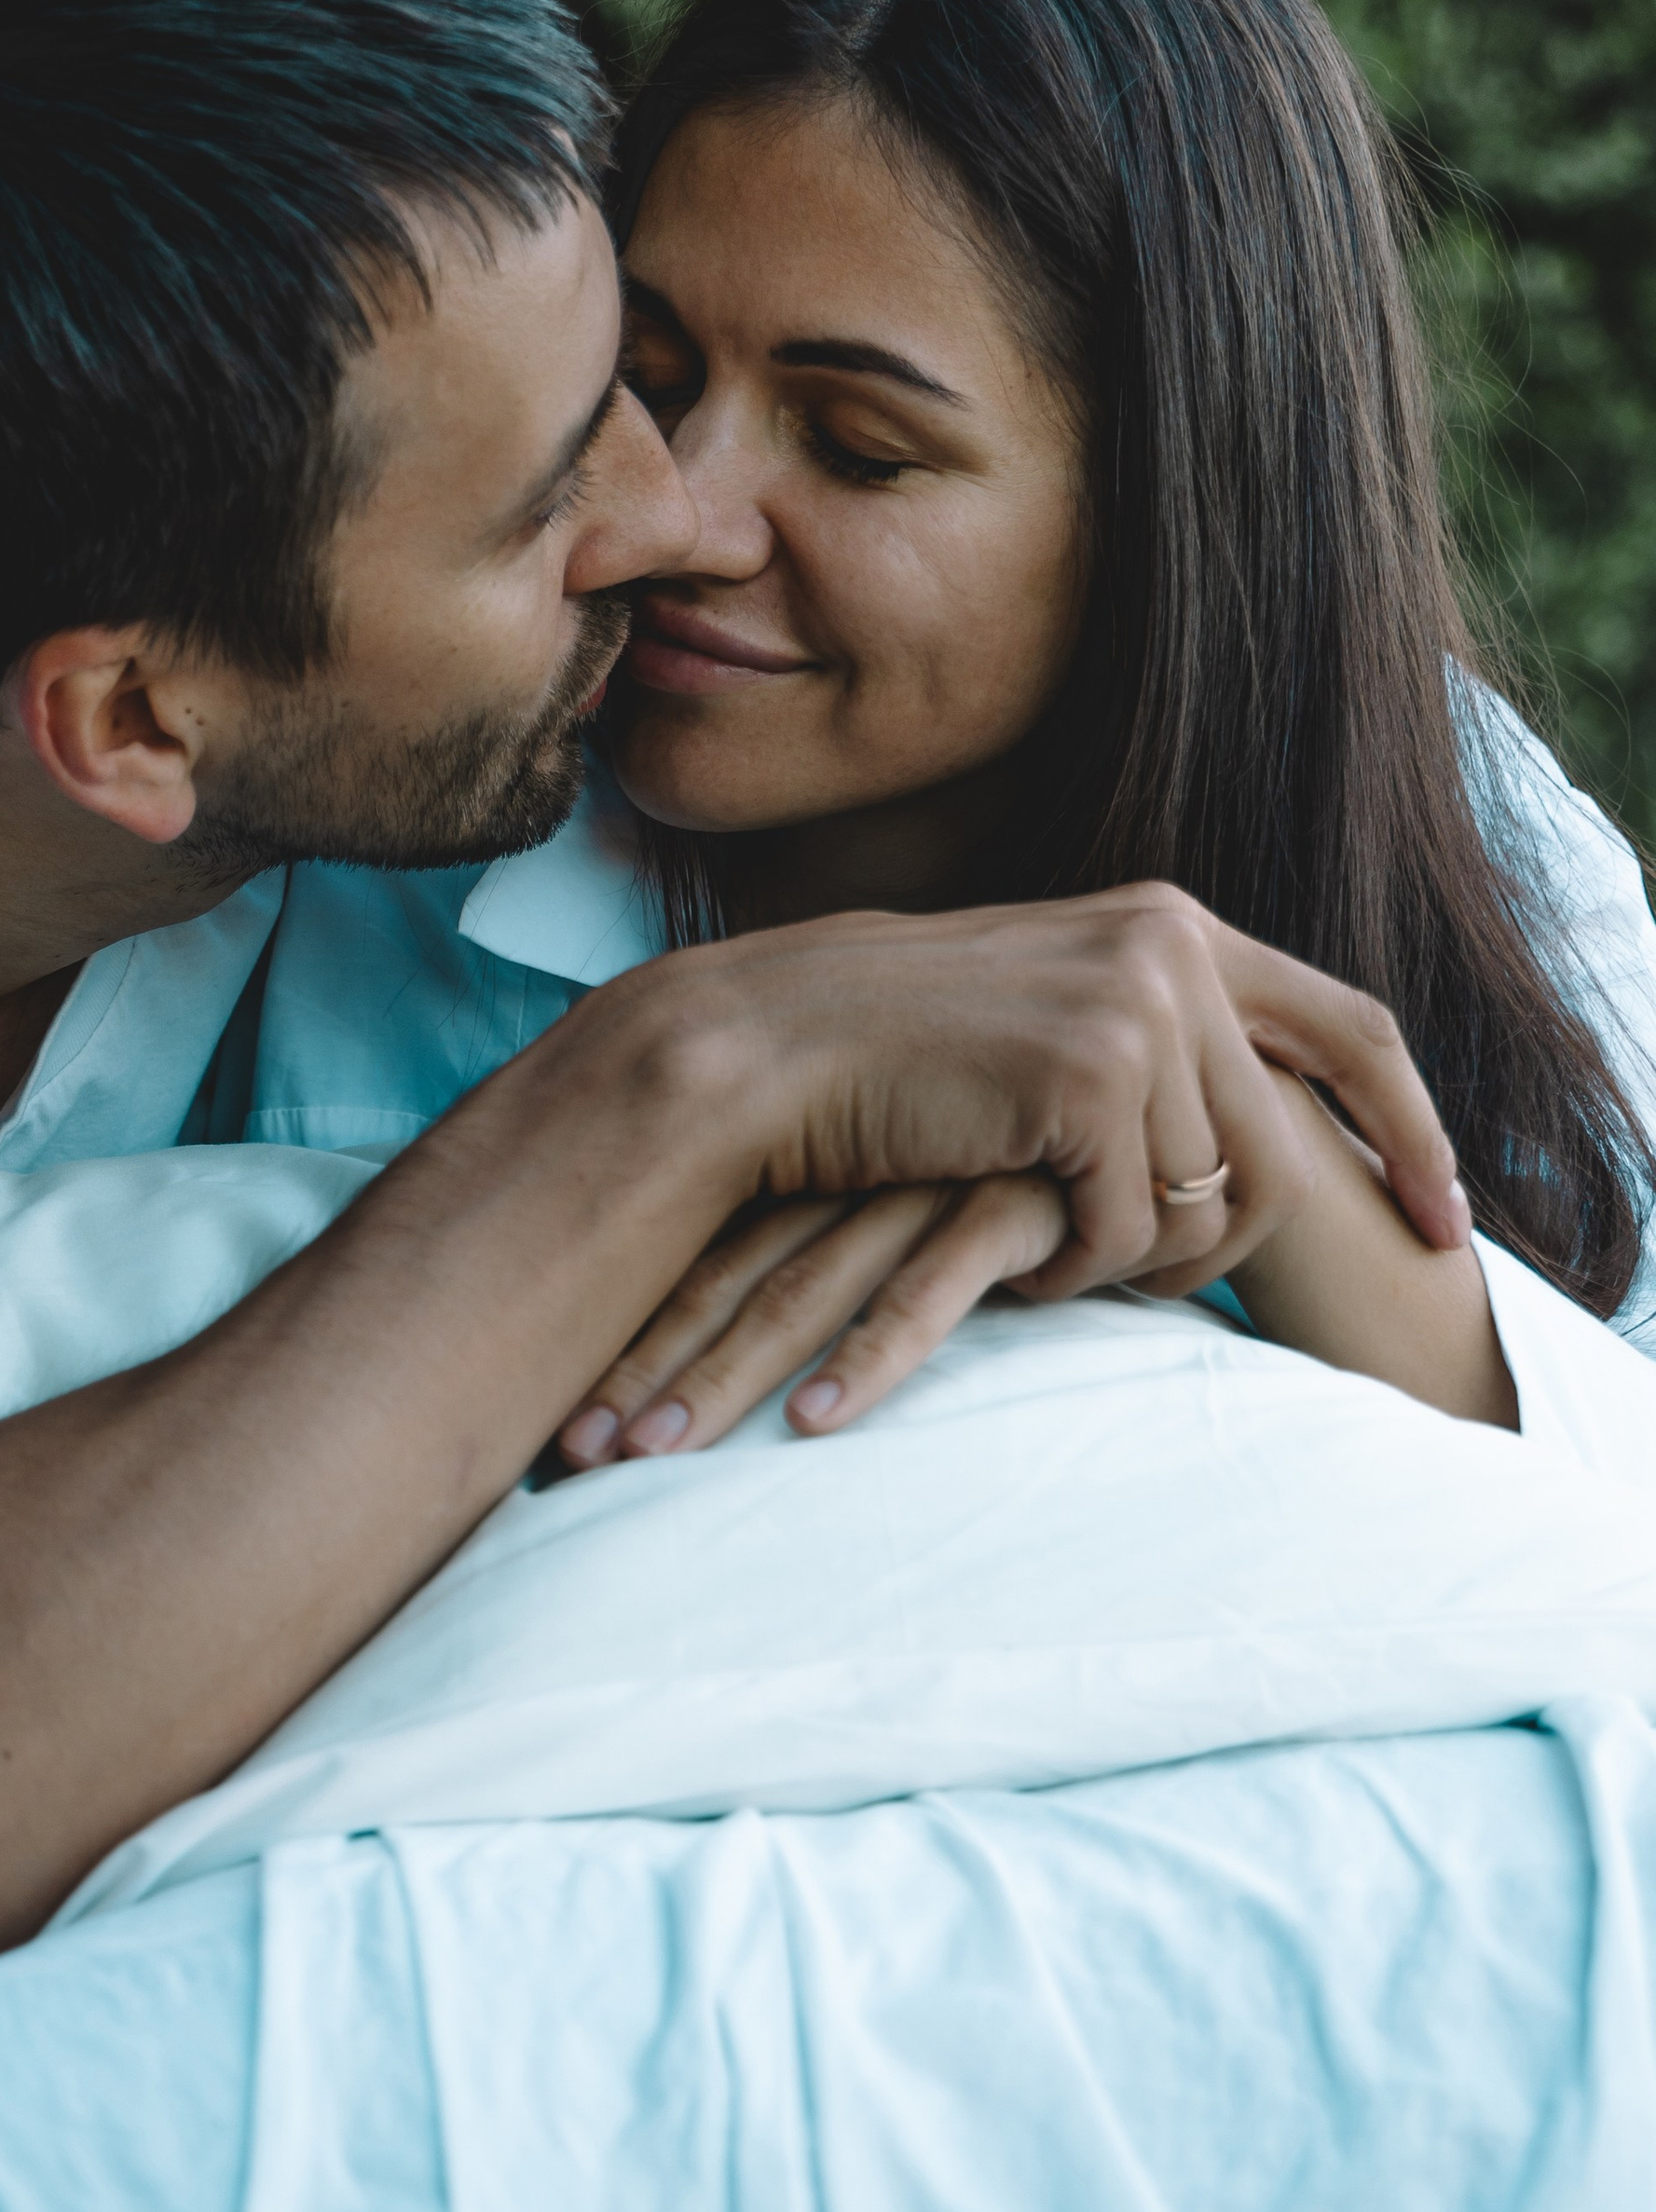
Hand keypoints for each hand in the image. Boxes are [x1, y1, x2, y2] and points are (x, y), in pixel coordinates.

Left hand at [556, 1174, 1067, 1464]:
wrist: (1167, 1103)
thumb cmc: (1029, 1162)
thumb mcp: (912, 1190)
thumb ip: (833, 1236)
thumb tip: (736, 1324)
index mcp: (812, 1156)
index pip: (691, 1250)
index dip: (622, 1332)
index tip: (556, 1420)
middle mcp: (850, 1162)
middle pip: (721, 1275)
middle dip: (639, 1369)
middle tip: (569, 1456)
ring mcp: (924, 1179)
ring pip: (800, 1288)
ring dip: (720, 1376)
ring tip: (650, 1457)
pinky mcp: (1008, 1204)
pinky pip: (927, 1293)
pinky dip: (866, 1360)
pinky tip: (813, 1425)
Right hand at [647, 881, 1464, 1302]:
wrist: (767, 1051)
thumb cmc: (894, 1061)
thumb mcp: (1048, 1022)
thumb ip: (1154, 1040)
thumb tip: (1260, 1125)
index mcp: (1173, 924)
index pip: (1353, 1029)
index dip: (1412, 1130)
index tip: (1445, 1218)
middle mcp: (1172, 945)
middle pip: (1285, 1149)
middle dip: (1229, 1245)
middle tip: (1151, 1288)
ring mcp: (1133, 1005)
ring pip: (1211, 1200)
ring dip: (1135, 1259)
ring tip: (1053, 1258)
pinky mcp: (1087, 1078)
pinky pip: (1131, 1227)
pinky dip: (1075, 1269)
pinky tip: (1013, 1258)